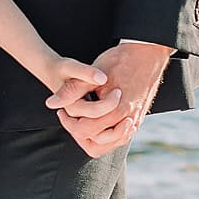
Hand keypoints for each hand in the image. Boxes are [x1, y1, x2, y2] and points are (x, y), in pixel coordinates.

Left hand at [53, 39, 168, 157]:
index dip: (69, 123)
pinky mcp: (138, 118)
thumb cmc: (120, 61)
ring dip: (94, 137)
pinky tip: (98, 121)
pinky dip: (108, 135)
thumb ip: (72, 91)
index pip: (85, 132)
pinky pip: (121, 137)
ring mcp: (135, 120)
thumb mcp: (92, 74)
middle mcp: (128, 120)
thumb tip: (50, 103)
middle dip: (79, 132)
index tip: (63, 111)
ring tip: (83, 120)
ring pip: (110, 144)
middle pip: (96, 144)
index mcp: (116, 111)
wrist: (148, 54)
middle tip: (71, 117)